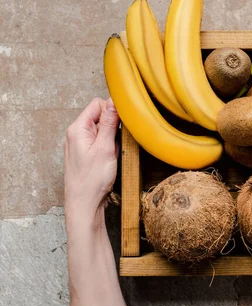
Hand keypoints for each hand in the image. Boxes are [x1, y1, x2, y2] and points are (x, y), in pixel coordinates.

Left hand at [64, 97, 119, 226]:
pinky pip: (101, 142)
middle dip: (114, 127)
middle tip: (116, 143)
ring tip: (112, 154)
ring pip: (103, 130)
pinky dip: (109, 148)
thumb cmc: (92, 180)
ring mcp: (80, 144)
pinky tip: (110, 159)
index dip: (112, 111)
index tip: (121, 124)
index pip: (97, 104)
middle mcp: (76, 133)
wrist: (84, 204)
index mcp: (78, 128)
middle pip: (100, 116)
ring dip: (112, 139)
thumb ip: (110, 123)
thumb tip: (114, 101)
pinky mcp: (85, 153)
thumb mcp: (105, 148)